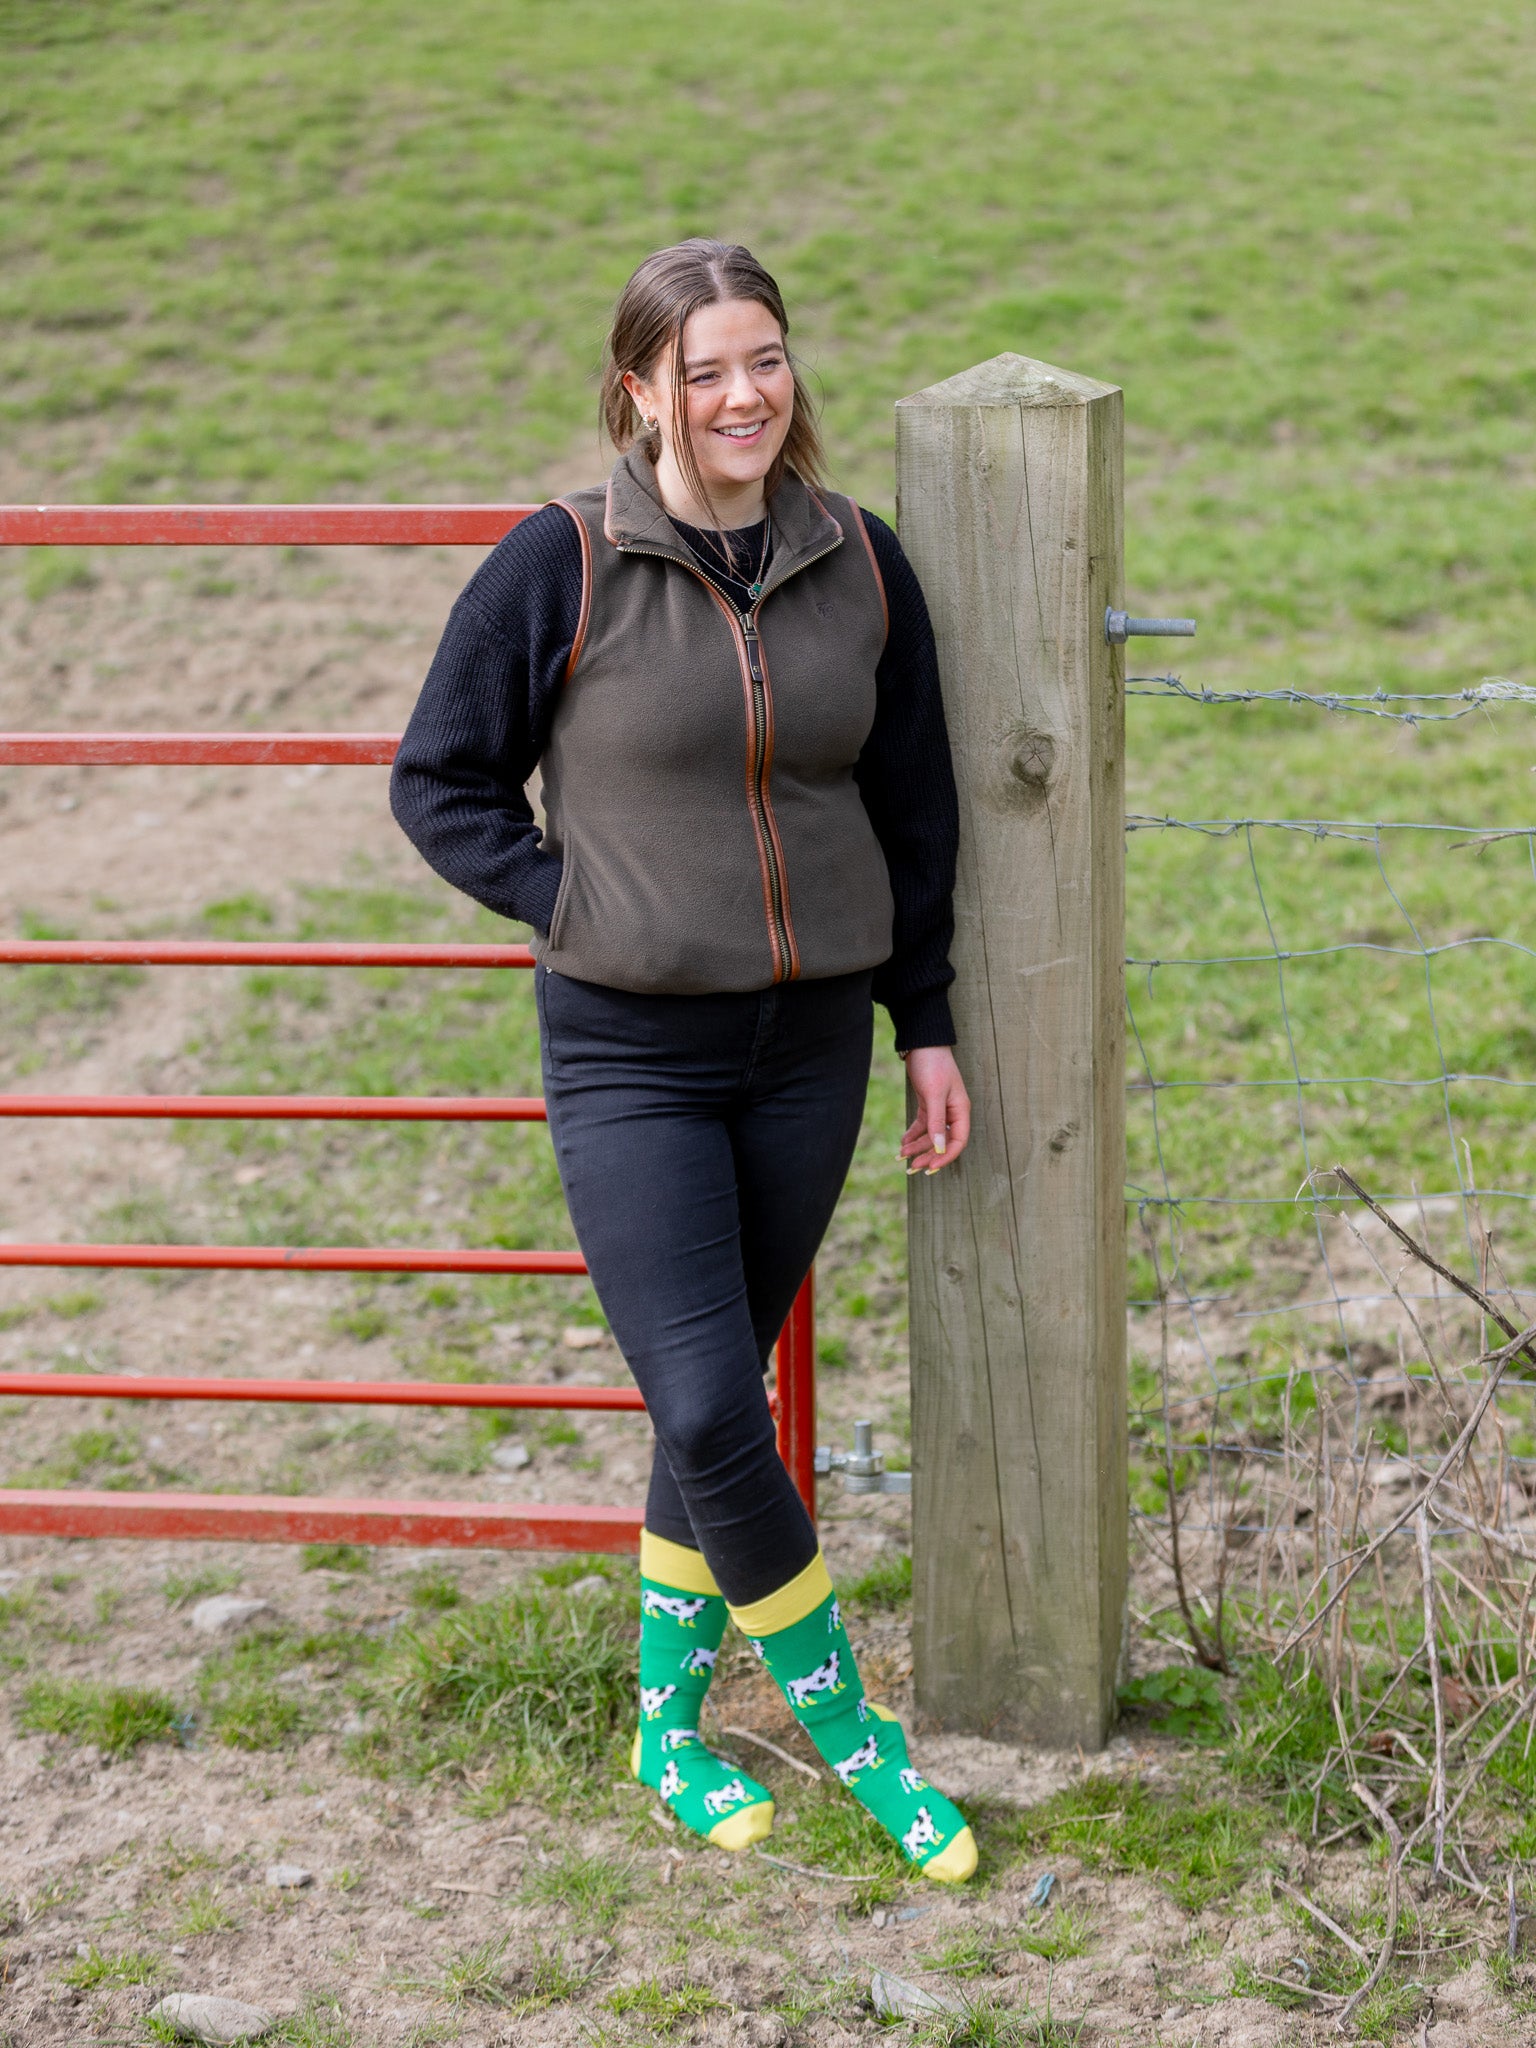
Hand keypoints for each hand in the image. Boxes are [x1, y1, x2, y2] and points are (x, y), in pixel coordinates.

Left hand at [899, 1046, 970, 1174]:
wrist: (922, 1044)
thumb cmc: (933, 1065)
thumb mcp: (934, 1094)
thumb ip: (936, 1121)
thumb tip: (940, 1148)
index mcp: (960, 1110)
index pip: (958, 1141)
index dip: (945, 1156)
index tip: (930, 1167)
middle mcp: (952, 1112)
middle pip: (943, 1141)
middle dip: (928, 1155)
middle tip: (912, 1168)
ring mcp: (940, 1108)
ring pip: (931, 1135)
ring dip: (917, 1146)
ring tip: (901, 1155)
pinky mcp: (928, 1103)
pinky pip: (922, 1125)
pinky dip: (913, 1134)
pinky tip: (903, 1142)